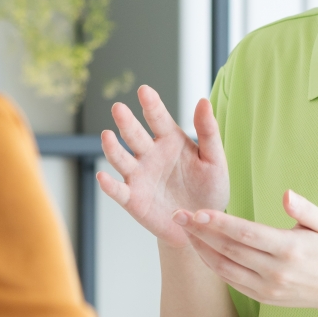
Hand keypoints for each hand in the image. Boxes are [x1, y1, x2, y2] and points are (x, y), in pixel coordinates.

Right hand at [96, 86, 229, 248]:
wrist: (202, 226)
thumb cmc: (210, 188)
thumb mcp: (214, 160)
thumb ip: (208, 132)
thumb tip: (203, 101)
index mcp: (170, 140)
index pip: (158, 118)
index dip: (151, 104)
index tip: (145, 90)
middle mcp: (150, 154)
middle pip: (134, 134)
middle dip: (126, 121)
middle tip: (119, 108)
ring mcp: (139, 176)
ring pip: (121, 159)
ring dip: (112, 148)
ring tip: (107, 136)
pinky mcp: (132, 199)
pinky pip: (118, 191)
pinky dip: (108, 185)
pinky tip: (102, 177)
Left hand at [179, 190, 317, 315]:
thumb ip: (305, 209)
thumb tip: (286, 194)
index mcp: (290, 249)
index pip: (246, 234)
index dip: (219, 223)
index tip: (197, 211)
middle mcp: (275, 272)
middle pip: (229, 250)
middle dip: (200, 232)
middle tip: (178, 215)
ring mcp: (268, 288)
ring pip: (225, 268)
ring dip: (201, 249)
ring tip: (184, 230)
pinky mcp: (263, 297)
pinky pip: (231, 280)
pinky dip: (213, 264)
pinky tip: (201, 249)